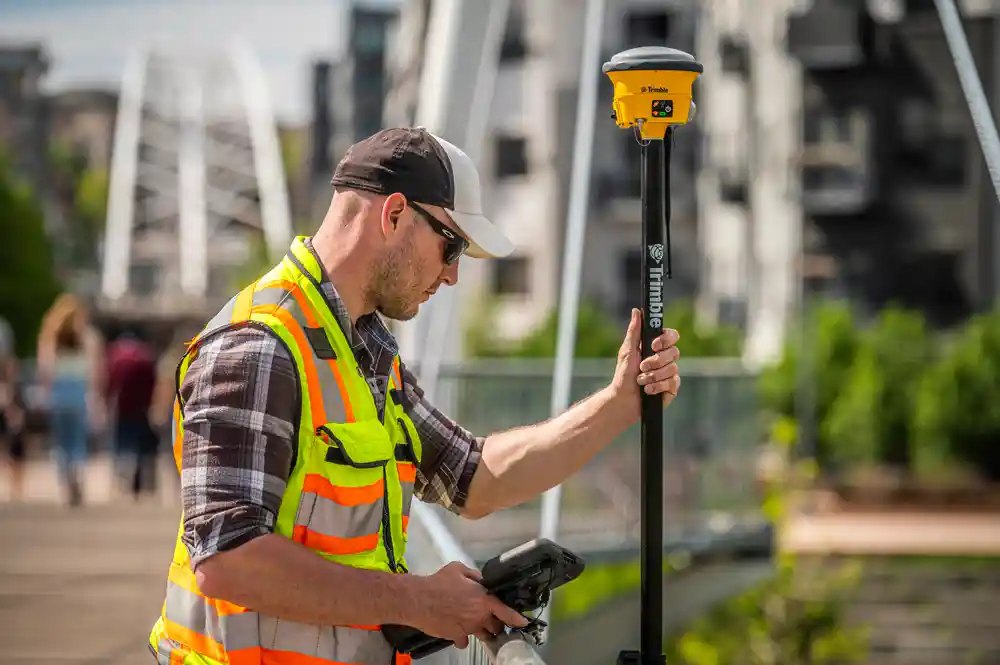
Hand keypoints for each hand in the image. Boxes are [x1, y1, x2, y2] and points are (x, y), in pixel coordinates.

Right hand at [411, 562, 528, 648]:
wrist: (419, 600)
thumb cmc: (439, 582)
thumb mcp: (459, 569)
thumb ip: (475, 576)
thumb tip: (482, 581)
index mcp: (484, 600)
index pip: (506, 612)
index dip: (517, 618)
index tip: (523, 622)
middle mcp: (479, 617)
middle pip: (496, 625)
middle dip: (495, 622)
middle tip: (489, 616)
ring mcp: (468, 629)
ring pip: (482, 634)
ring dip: (482, 631)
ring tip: (475, 624)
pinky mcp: (456, 637)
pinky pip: (464, 641)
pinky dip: (463, 637)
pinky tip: (457, 629)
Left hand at [612, 308, 680, 417]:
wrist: (624, 398)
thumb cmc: (624, 374)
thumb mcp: (628, 350)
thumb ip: (634, 331)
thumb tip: (637, 311)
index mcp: (657, 347)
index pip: (672, 336)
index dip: (666, 339)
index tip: (654, 345)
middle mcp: (666, 358)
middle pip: (674, 352)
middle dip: (656, 361)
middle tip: (642, 366)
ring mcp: (670, 373)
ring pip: (673, 368)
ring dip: (653, 375)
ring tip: (641, 380)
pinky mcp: (672, 387)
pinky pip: (672, 383)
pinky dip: (657, 386)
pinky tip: (648, 390)